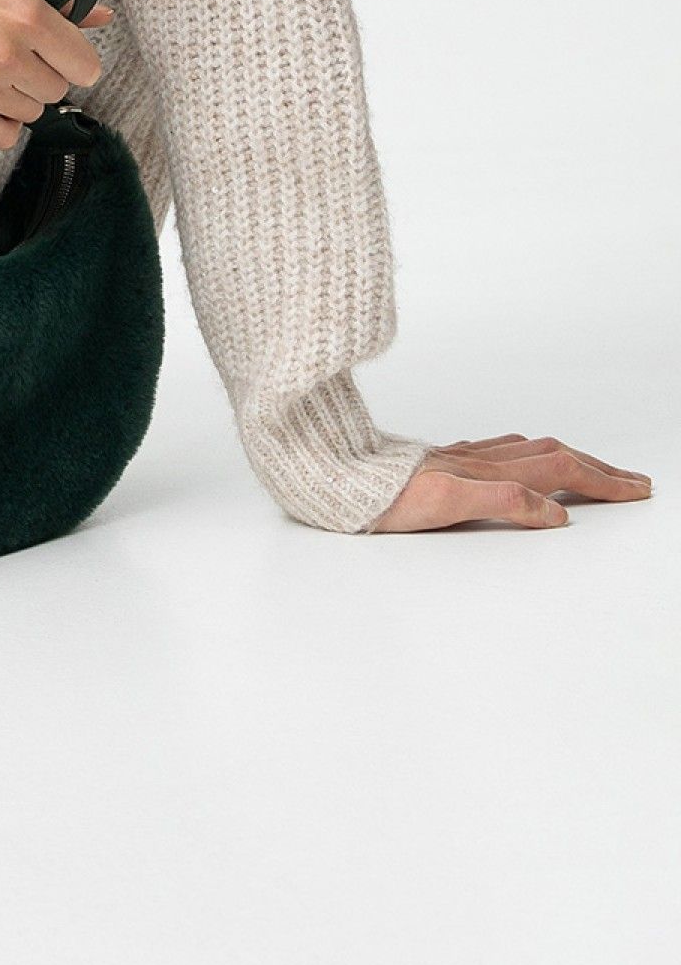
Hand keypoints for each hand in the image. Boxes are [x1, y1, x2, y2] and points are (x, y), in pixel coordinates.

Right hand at [0, 0, 112, 147]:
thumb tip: (99, 15)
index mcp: (26, 14)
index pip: (85, 65)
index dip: (75, 57)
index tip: (61, 52)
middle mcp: (9, 54)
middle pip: (58, 90)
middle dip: (44, 72)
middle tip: (17, 52)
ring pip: (33, 112)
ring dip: (20, 95)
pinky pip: (4, 135)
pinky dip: (2, 121)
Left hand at [369, 434, 653, 531]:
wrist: (327, 474)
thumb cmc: (377, 496)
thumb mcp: (443, 504)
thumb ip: (502, 502)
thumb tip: (555, 513)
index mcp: (485, 472)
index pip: (560, 472)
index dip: (602, 482)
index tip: (636, 491)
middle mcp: (477, 460)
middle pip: (553, 456)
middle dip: (598, 469)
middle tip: (634, 482)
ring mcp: (459, 458)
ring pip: (528, 451)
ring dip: (569, 458)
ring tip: (593, 467)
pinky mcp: (439, 462)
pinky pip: (497, 450)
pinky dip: (526, 453)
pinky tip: (521, 455)